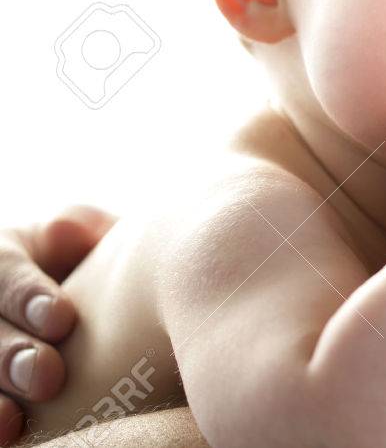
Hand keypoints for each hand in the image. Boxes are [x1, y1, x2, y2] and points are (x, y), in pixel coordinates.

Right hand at [0, 205, 115, 445]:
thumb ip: (85, 234)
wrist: (102, 309)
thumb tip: (69, 231)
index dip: (26, 296)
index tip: (62, 320)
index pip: (4, 271)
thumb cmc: (102, 266)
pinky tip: (7, 432)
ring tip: (13, 420)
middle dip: (9, 354)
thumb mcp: (92, 241)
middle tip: (48, 377)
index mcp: (6, 256)